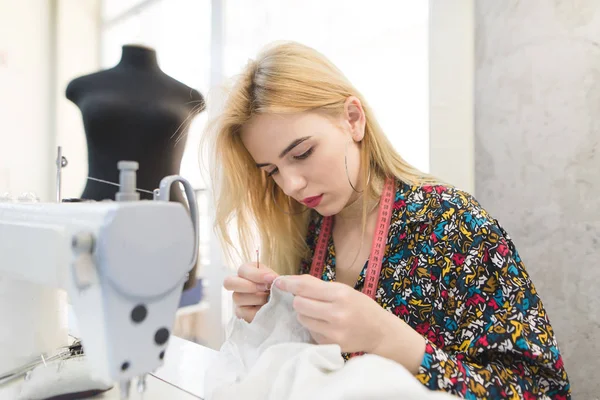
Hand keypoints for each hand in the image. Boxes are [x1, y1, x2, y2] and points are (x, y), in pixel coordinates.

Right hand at [223, 263, 277, 322]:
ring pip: (237, 298)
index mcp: (247, 271)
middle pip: (228, 282)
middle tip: (265, 289)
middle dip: (249, 286)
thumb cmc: (277, 287)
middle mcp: (238, 283)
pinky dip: (256, 312)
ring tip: (268, 300)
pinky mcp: (241, 313)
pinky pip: (243, 313)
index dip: (256, 275)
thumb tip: (272, 279)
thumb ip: (272, 277)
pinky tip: (265, 309)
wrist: (282, 302)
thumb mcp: (276, 278)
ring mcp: (238, 299)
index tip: (271, 279)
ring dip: (256, 298)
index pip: (242, 270)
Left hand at [274, 274, 389, 353]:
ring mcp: (333, 332)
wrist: (379, 332)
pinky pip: (309, 331)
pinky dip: (313, 326)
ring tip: (319, 313)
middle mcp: (337, 314)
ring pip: (301, 318)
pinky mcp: (330, 344)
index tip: (279, 282)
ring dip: (305, 314)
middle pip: (299, 304)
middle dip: (299, 300)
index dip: (289, 284)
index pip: (305, 287)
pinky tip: (326, 325)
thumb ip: (317, 285)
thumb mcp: (344, 290)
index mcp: (341, 295)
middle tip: (308, 300)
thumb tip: (290, 280)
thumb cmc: (360, 306)